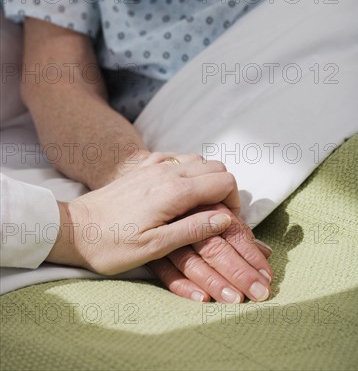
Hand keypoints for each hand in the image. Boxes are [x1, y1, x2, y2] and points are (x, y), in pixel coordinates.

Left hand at [46, 153, 238, 273]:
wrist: (75, 229)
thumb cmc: (111, 245)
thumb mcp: (154, 247)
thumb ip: (192, 229)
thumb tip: (225, 218)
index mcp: (174, 192)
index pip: (224, 182)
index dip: (234, 201)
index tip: (227, 222)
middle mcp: (167, 171)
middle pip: (215, 166)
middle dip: (225, 188)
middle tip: (217, 215)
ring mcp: (153, 165)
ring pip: (198, 159)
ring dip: (207, 178)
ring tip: (200, 206)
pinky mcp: (142, 167)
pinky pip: (176, 158)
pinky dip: (187, 170)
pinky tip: (178, 190)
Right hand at [149, 203, 272, 303]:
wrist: (133, 205)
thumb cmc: (183, 209)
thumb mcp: (210, 215)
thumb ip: (236, 232)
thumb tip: (265, 252)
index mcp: (205, 205)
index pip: (231, 230)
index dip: (250, 253)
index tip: (266, 276)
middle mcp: (187, 218)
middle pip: (215, 246)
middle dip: (239, 271)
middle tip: (259, 293)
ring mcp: (166, 236)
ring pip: (192, 260)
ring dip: (214, 280)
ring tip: (235, 300)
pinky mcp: (150, 252)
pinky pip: (166, 271)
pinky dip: (182, 285)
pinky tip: (202, 299)